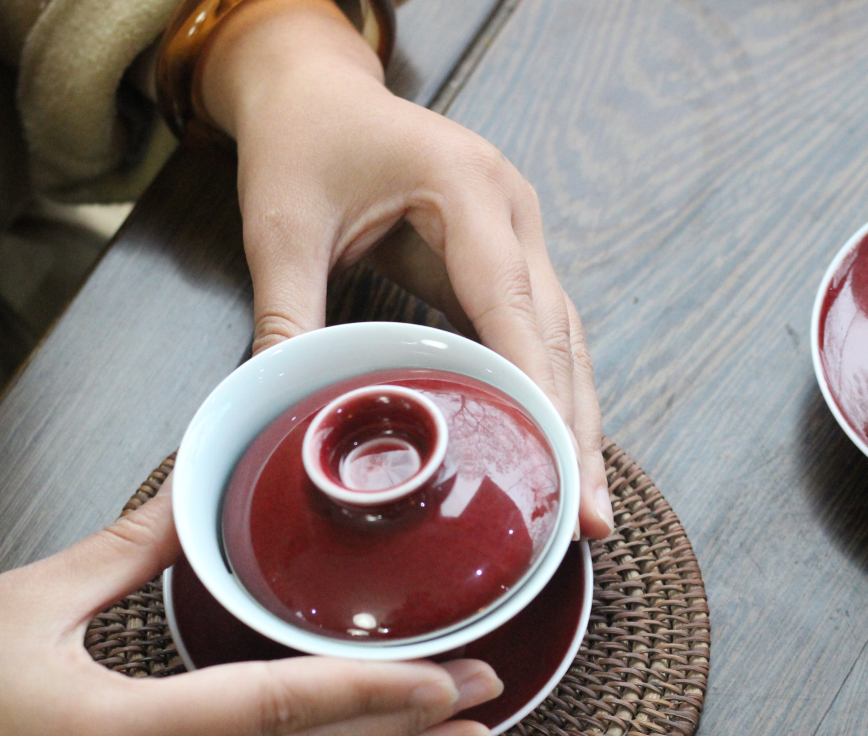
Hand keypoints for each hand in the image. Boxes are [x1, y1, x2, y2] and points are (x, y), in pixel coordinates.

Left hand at [197, 0, 613, 537]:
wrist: (315, 89)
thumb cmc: (303, 142)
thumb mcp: (281, 225)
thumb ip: (286, 313)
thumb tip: (280, 403)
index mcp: (464, 186)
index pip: (509, 301)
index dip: (534, 386)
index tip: (551, 458)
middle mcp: (511, 207)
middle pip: (558, 331)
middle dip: (573, 424)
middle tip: (587, 514)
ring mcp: (519, 230)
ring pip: (565, 338)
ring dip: (575, 419)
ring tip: (586, 505)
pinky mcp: (508, 255)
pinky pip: (542, 332)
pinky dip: (551, 392)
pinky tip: (555, 450)